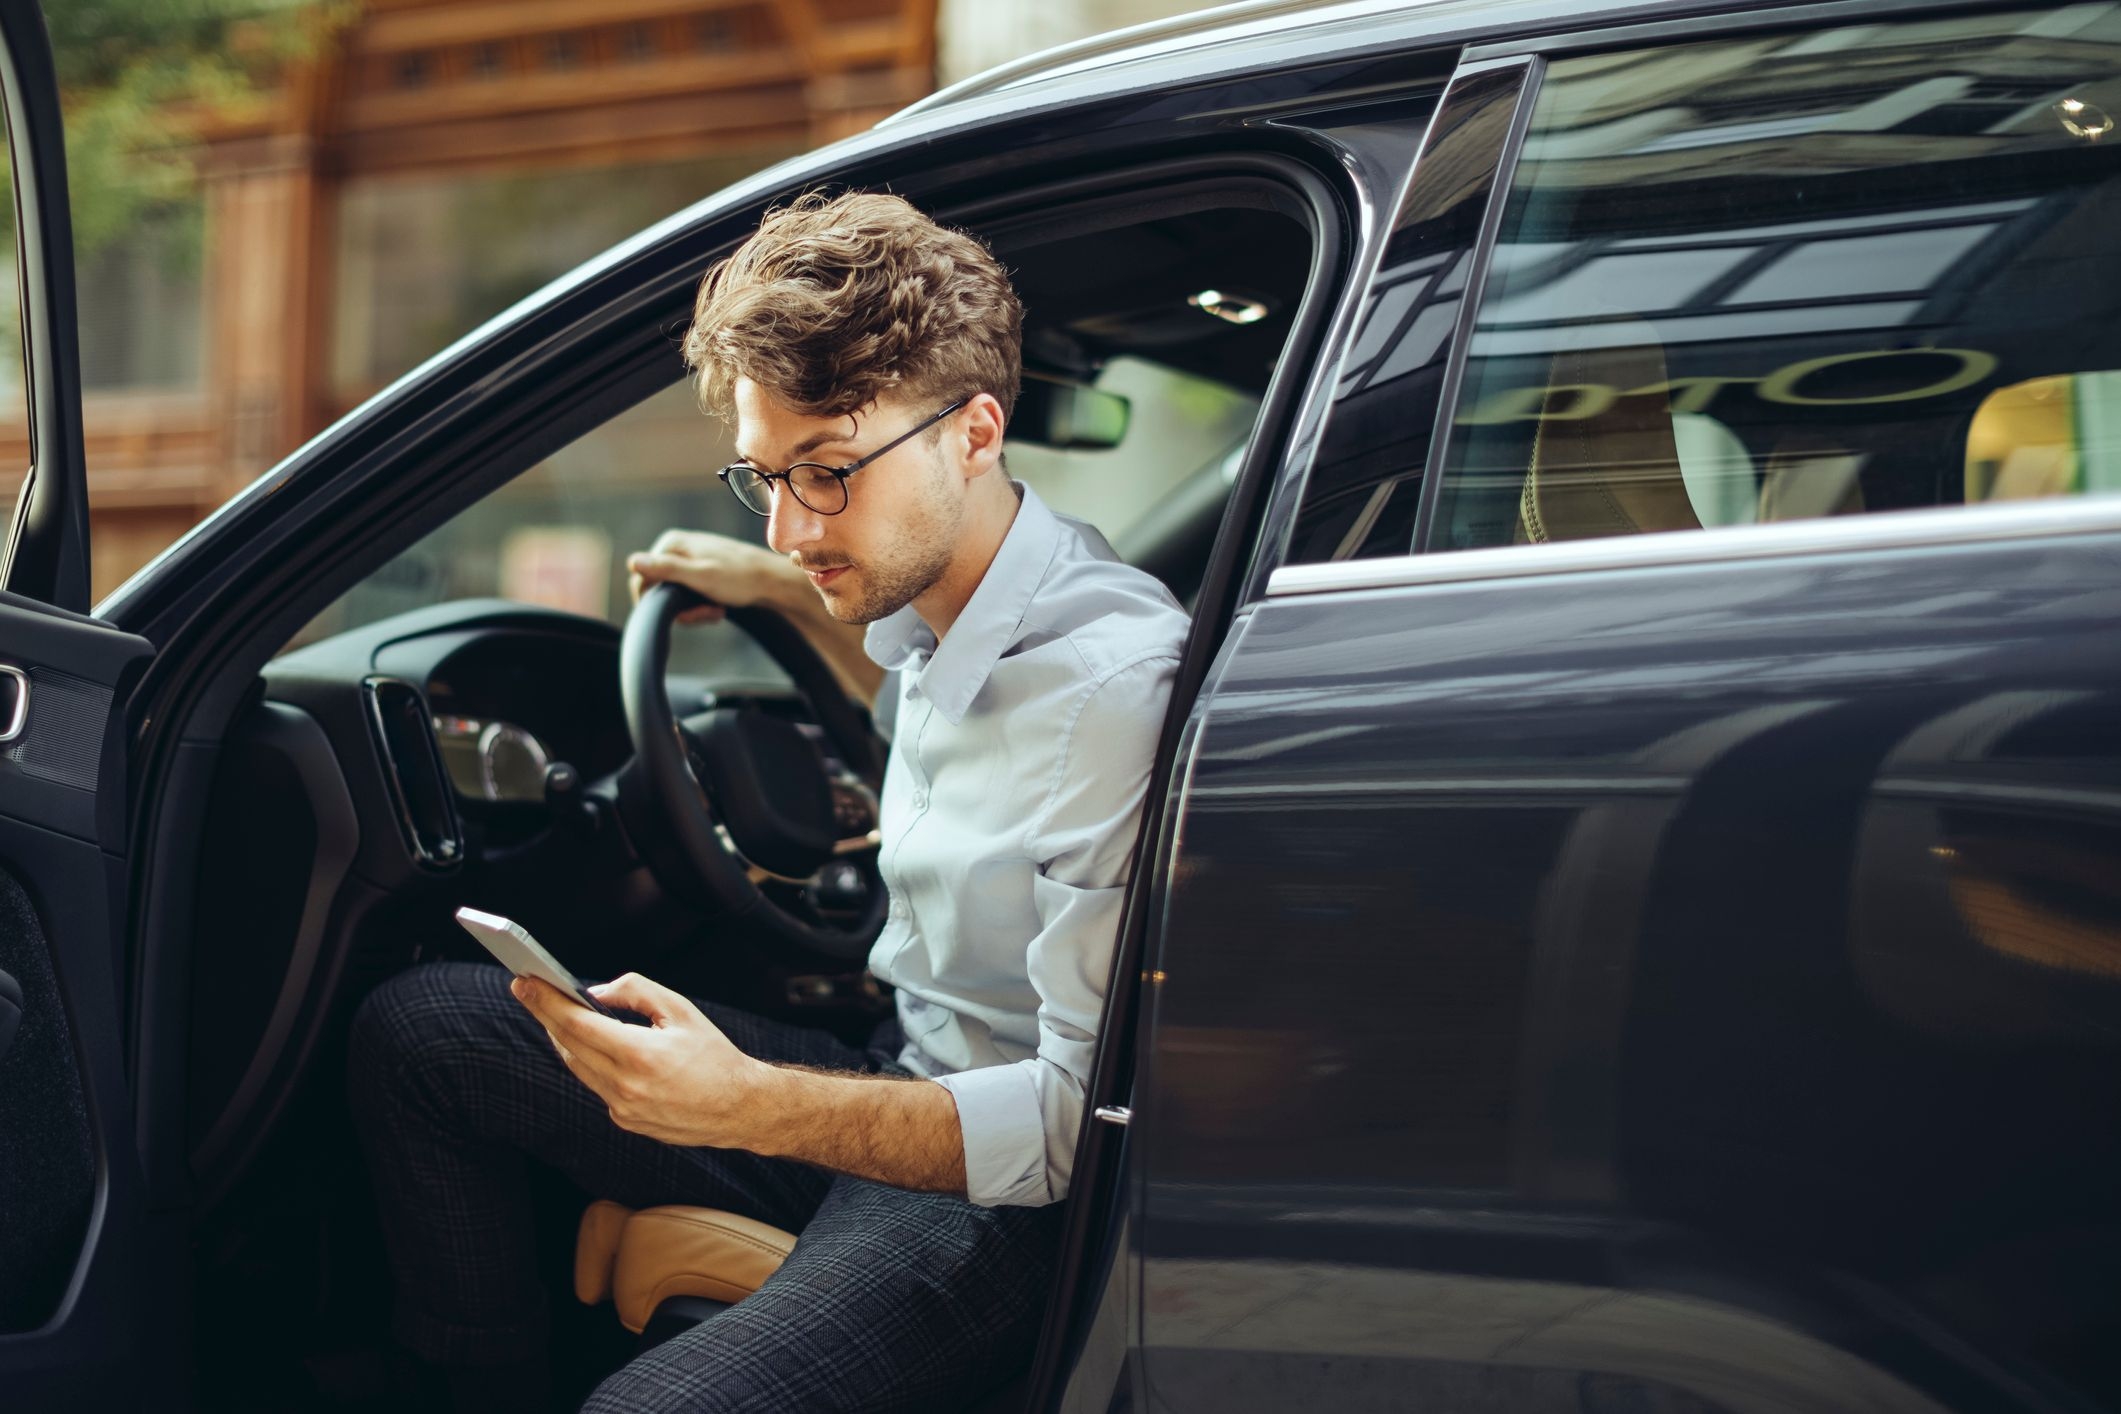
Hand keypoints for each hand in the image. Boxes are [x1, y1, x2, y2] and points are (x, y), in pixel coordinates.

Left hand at [509, 972, 768, 1147]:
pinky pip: (595, 1084)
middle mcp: (625, 1087)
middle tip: (528, 990)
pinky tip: (588, 1044)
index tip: (525, 982)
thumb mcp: (681, 1010)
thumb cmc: (714, 1055)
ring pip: (577, 1067)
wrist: (738, 1107)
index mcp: (640, 1055)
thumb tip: (595, 994)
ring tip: (554, 1013)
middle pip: (568, 1046)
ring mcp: (622, 1108)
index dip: (546, 1001)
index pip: (577, 1024)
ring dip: (563, 1038)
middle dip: (545, 1015)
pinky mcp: (624, 1120)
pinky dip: (588, 1061)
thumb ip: (635, 993)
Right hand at [626, 530, 791, 625]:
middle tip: (707, 613)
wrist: (774, 582)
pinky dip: (702, 607)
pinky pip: (689, 595)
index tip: (686, 614)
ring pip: (675, 596)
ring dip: (694, 611)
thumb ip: (666, 569)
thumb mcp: (700, 576)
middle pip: (659, 590)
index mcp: (671, 543)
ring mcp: (689, 560)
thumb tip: (632, 562)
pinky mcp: (701, 572)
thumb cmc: (740, 578)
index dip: (659, 603)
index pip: (641, 580)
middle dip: (681, 609)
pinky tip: (718, 609)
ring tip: (716, 611)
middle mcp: (677, 548)